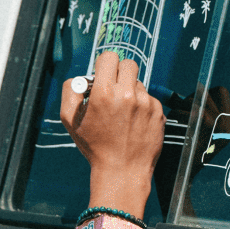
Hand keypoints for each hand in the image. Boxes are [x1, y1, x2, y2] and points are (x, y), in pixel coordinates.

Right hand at [60, 52, 164, 215]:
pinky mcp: (158, 112)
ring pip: (139, 83)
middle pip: (128, 64)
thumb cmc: (95, 148)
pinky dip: (142, 106)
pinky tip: (134, 122)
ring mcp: (146, 103)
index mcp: (104, 93)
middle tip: (115, 88)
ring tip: (123, 113)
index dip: (105, 65)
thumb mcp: (70, 121)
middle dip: (120, 73)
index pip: (109, 57)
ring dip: (131, 91)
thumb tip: (80, 78)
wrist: (123, 171)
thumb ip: (70, 92)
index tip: (104, 75)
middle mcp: (127, 95)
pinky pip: (149, 98)